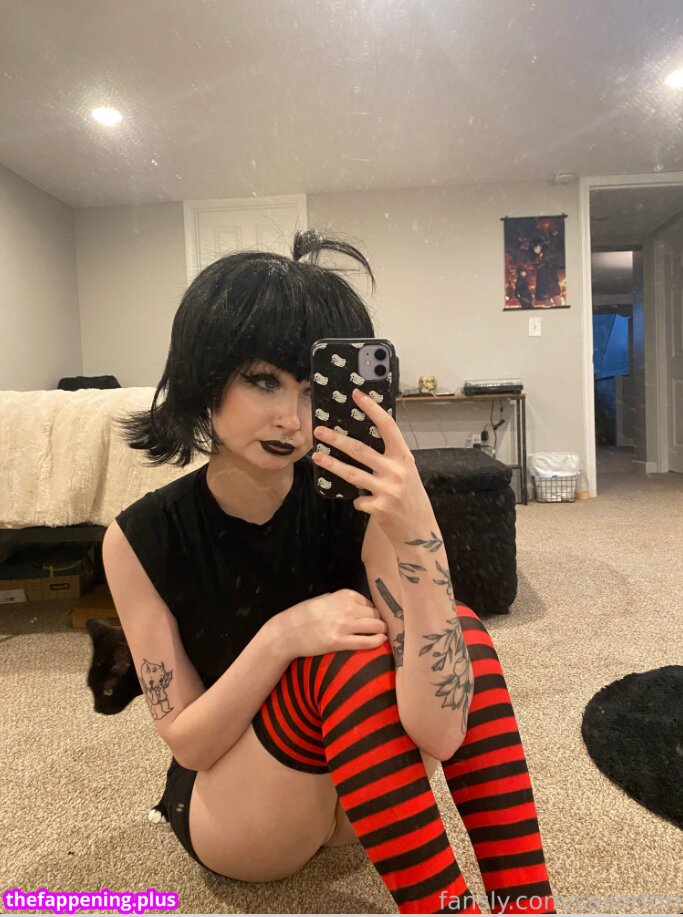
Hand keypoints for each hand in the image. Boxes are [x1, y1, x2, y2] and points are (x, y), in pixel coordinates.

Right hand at [278, 589, 387, 658]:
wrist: (288, 632)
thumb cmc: (304, 615)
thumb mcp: (324, 599)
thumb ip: (341, 600)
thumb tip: (358, 605)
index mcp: (344, 595)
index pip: (368, 603)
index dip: (371, 612)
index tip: (371, 618)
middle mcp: (346, 608)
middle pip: (375, 614)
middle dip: (378, 621)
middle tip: (378, 628)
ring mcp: (343, 625)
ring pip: (376, 626)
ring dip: (381, 630)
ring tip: (382, 634)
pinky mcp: (339, 642)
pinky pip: (367, 642)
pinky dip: (377, 641)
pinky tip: (381, 641)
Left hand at [311, 388, 434, 543]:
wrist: (420, 531)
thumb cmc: (410, 498)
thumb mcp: (406, 472)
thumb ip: (389, 458)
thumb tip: (362, 439)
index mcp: (404, 457)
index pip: (388, 426)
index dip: (372, 409)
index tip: (357, 395)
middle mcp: (397, 471)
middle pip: (361, 450)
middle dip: (337, 439)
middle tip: (319, 430)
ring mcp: (388, 490)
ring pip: (353, 474)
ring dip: (332, 464)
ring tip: (317, 457)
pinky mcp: (379, 508)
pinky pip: (358, 499)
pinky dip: (357, 500)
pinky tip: (363, 502)